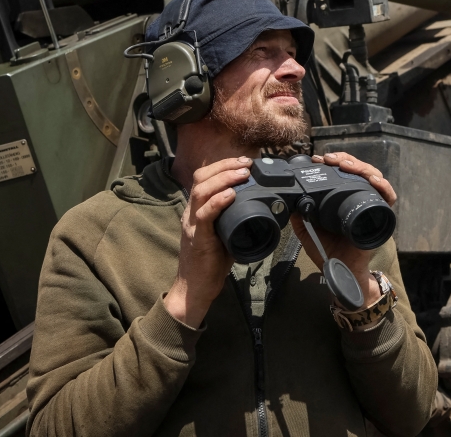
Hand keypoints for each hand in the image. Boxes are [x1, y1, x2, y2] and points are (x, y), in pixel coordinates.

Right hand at [164, 157, 251, 327]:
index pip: (204, 177)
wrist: (195, 288)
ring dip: (223, 179)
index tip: (244, 162)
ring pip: (201, 191)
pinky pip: (204, 214)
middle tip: (246, 164)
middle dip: (225, 166)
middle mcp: (191, 213)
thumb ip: (234, 218)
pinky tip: (231, 194)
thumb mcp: (225, 233)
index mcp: (197, 210)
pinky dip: (218, 201)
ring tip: (242, 174)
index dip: (223, 165)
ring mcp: (192, 224)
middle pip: (201, 178)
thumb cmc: (211, 262)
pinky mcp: (197, 238)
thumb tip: (260, 207)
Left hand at [290, 152, 396, 305]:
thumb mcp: (307, 230)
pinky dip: (383, 186)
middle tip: (330, 159)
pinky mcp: (381, 216)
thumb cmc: (327, 251)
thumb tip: (289, 199)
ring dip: (361, 167)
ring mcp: (371, 205)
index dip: (334, 163)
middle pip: (359, 170)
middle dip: (346, 160)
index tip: (319, 159)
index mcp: (342, 198)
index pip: (343, 172)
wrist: (341, 270)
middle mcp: (359, 198)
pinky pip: (388, 197)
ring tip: (347, 165)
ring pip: (374, 177)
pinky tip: (373, 179)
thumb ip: (299, 216)